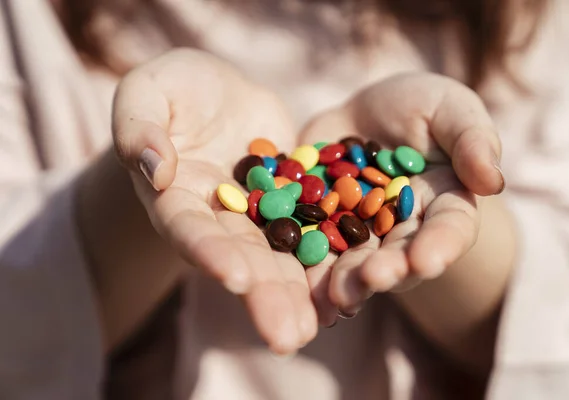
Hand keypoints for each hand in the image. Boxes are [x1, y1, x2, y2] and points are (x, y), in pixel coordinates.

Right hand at [112, 49, 316, 353]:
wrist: (219, 95)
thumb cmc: (174, 89)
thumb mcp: (147, 92)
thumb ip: (139, 127)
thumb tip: (154, 169)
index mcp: (175, 197)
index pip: (188, 229)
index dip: (209, 252)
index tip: (236, 278)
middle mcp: (217, 218)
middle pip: (239, 259)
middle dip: (263, 296)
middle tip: (288, 337)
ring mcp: (257, 216)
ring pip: (278, 257)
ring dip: (298, 294)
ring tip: (319, 329)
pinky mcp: (292, 204)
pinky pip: (312, 232)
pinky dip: (327, 261)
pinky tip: (351, 289)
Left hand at [299, 73, 503, 324]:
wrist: (363, 116)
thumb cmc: (418, 108)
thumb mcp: (449, 108)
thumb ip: (472, 139)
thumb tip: (492, 181)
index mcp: (442, 203)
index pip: (448, 227)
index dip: (440, 245)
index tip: (427, 261)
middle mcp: (402, 228)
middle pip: (398, 255)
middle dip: (387, 270)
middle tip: (373, 280)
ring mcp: (360, 232)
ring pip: (354, 261)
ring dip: (345, 280)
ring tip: (335, 296)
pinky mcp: (320, 226)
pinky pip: (312, 248)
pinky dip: (307, 268)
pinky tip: (301, 287)